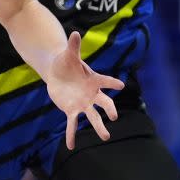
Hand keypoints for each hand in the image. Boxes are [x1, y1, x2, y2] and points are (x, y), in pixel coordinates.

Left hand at [46, 31, 125, 149]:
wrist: (58, 73)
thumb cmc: (67, 62)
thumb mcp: (69, 54)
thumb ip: (73, 46)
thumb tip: (74, 33)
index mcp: (94, 79)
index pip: (105, 81)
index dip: (112, 82)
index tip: (121, 85)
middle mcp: (92, 94)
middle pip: (104, 103)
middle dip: (109, 110)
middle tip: (114, 117)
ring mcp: (83, 104)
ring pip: (93, 117)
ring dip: (99, 127)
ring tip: (106, 137)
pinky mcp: (72, 110)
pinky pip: (73, 124)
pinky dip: (72, 134)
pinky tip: (70, 146)